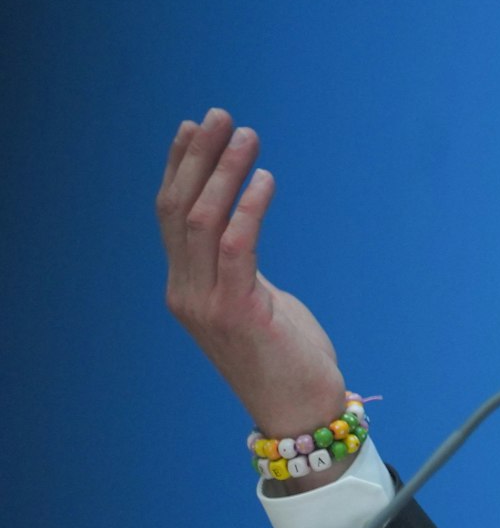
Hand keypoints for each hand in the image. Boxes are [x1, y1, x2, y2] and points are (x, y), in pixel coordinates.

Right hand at [157, 109, 347, 453]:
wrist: (301, 411)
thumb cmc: (287, 356)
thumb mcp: (257, 301)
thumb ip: (240, 267)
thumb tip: (242, 225)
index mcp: (186, 287)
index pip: (170, 216)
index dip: (179, 168)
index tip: (194, 128)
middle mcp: (186, 293)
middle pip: (178, 210)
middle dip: (197, 157)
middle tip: (221, 115)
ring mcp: (207, 304)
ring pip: (202, 222)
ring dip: (224, 172)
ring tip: (247, 135)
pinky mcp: (239, 312)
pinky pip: (237, 248)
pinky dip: (249, 208)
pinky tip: (265, 179)